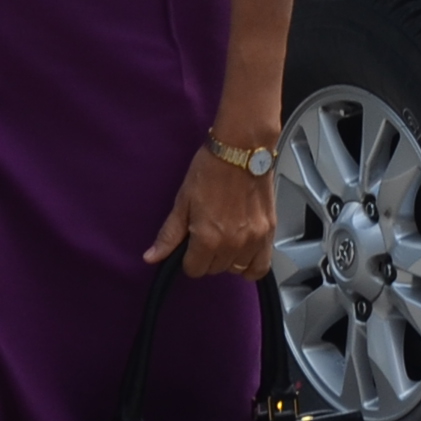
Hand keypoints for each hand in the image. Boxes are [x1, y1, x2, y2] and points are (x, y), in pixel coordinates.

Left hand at [146, 141, 275, 277]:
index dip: (188, 259)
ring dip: (227, 260)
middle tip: (206, 235)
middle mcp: (232, 245)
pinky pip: (261, 267)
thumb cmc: (209, 170)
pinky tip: (243, 254)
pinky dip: (251, 266)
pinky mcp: (270, 233)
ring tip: (225, 240)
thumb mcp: (182, 201)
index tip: (190, 244)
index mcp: (208, 238)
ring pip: (236, 269)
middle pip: (214, 270)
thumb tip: (151, 258)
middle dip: (206, 257)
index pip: (194, 269)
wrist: (241, 150)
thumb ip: (169, 234)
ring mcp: (254, 241)